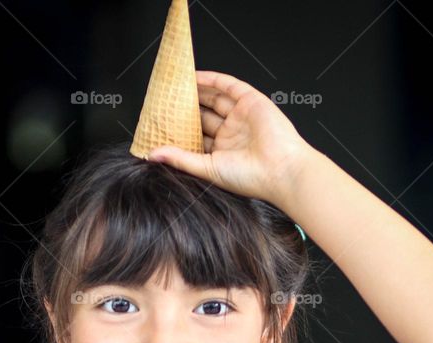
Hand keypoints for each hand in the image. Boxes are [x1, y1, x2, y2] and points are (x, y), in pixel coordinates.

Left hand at [149, 70, 313, 202]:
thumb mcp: (206, 168)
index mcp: (222, 152)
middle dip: (185, 107)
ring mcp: (242, 117)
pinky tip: (195, 76)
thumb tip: (152, 155)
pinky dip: (213, 79)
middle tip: (166, 100)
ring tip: (176, 85)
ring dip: (196, 91)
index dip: (179, 128)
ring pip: (215, 99)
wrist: (280, 169)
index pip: (196, 136)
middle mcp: (232, 133)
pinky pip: (229, 86)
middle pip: (204, 115)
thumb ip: (179, 158)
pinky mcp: (251, 102)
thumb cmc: (249, 177)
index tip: (160, 122)